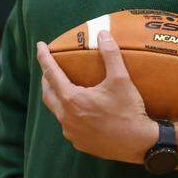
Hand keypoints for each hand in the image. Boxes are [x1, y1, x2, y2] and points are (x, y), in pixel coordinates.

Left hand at [36, 30, 156, 163]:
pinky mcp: (80, 143)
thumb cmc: (128, 110)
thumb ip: (110, 54)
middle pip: (48, 94)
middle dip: (46, 79)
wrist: (138, 143)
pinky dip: (69, 113)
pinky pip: (68, 125)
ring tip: (65, 88)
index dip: (44, 58)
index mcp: (72, 99)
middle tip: (50, 68)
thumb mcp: (121, 79)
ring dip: (57, 97)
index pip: (51, 73)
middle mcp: (66, 117)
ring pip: (57, 111)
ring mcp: (72, 132)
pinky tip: (81, 111)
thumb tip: (102, 33)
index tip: (39, 46)